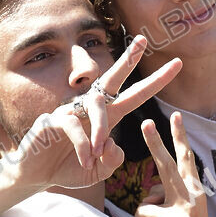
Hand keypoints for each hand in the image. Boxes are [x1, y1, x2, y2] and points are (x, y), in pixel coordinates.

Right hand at [7, 35, 182, 190]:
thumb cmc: (70, 169)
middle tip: (143, 39)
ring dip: (101, 129)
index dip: (156, 81)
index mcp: (107, 117)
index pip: (135, 94)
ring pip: (96, 105)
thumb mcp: (100, 170)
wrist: (37, 177)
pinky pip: (73, 125)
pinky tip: (85, 160)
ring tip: (98, 153)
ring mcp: (70, 110)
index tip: (177, 64)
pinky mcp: (53, 119)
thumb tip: (114, 144)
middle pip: (112, 79)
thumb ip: (113, 160)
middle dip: (128, 59)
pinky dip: (83, 146)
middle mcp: (90, 108)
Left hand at [134, 112, 215, 216]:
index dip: (180, 138)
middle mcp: (191, 201)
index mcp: (196, 195)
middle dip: (155, 142)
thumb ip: (170, 201)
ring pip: (143, 208)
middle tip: (145, 121)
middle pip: (166, 166)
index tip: (175, 116)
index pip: (186, 161)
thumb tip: (151, 196)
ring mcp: (180, 216)